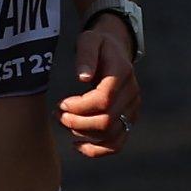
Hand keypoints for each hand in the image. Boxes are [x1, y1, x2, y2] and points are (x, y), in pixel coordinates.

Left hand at [59, 16, 141, 157]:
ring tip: (64, 122)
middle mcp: (132, 94)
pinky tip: (77, 144)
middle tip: (58, 114)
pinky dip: (96, 150)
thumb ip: (85, 55)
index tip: (62, 103)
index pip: (104, 100)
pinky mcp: (128, 121)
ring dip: (82, 134)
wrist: (114, 52)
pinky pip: (116, 144)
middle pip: (106, 121)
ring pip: (110, 135)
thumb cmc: (97, 45)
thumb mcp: (89, 40)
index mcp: (122, 73)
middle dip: (77, 122)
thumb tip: (83, 77)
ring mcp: (132, 109)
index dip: (80, 106)